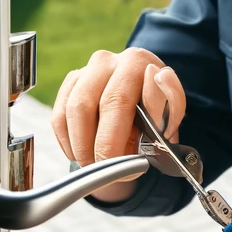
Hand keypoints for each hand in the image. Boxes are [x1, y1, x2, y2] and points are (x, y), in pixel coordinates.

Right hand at [51, 47, 185, 201]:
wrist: (142, 93)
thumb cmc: (158, 105)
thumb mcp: (172, 109)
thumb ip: (171, 104)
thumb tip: (159, 92)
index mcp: (137, 62)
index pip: (117, 100)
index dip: (113, 139)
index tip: (120, 165)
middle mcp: (107, 60)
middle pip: (87, 107)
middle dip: (94, 147)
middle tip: (104, 171)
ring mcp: (85, 71)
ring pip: (71, 112)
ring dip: (80, 146)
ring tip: (95, 165)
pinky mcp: (70, 84)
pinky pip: (59, 116)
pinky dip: (68, 141)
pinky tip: (81, 153)